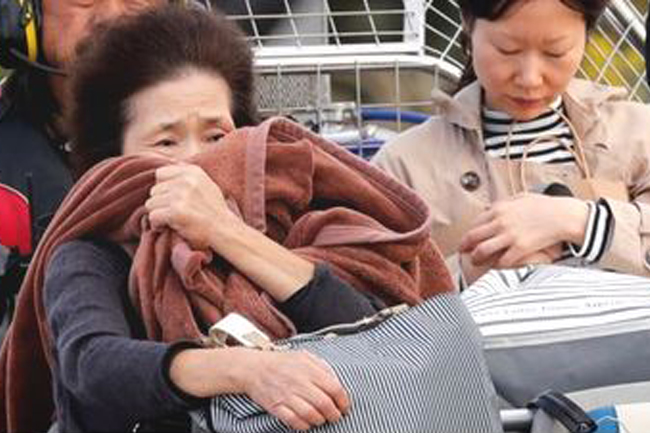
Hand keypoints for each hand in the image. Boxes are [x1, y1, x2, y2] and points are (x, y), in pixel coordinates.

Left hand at [145, 163, 238, 248]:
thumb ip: (187, 177)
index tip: (173, 200)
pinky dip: (158, 225)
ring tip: (173, 220)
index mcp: (192, 172)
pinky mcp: (175, 211)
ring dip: (159, 215)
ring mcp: (180, 195)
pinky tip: (170, 227)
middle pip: (154, 190)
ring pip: (151, 204)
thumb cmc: (213, 211)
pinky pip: (153, 216)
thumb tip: (165, 170)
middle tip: (174, 213)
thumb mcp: (206, 185)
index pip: (160, 174)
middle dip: (160, 203)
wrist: (224, 231)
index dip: (163, 189)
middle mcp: (186, 180)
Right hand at [243, 350, 349, 429]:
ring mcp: (287, 395)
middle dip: (334, 414)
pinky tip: (307, 422)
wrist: (253, 368)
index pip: (334, 388)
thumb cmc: (280, 362)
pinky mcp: (276, 407)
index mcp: (309, 369)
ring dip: (320, 420)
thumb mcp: (304, 357)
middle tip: (335, 416)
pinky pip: (294, 421)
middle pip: (325, 404)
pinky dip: (304, 425)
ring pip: (311, 415)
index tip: (344, 406)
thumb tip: (337, 381)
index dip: (343, 401)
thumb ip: (322, 367)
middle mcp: (299, 382)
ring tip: (321, 419)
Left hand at [459, 194, 587, 268]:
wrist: (564, 216)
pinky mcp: (520, 248)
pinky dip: (496, 265)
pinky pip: (501, 261)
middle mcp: (500, 222)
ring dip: (475, 258)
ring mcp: (509, 235)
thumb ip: (504, 203)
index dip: (468, 233)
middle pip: (473, 237)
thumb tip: (492, 207)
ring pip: (482, 250)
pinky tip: (495, 267)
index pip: (475, 223)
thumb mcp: (521, 197)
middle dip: (465, 247)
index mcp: (500, 209)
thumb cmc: (546, 206)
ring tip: (475, 262)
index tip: (466, 239)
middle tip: (463, 252)